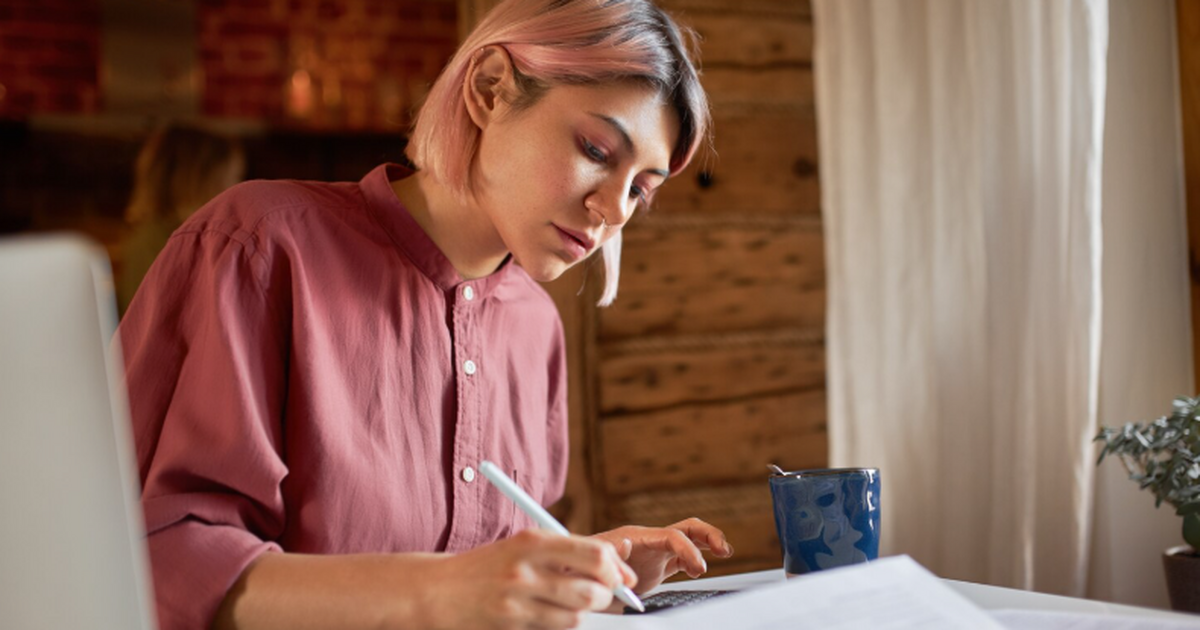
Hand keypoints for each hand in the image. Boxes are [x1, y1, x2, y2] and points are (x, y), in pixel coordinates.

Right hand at [419, 529, 637, 629]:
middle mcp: (526, 571)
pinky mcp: (511, 627)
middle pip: (591, 591)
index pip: (594, 555)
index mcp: (533, 542)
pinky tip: (545, 616)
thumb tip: (616, 563)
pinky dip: (558, 626)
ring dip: (580, 613)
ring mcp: (517, 603)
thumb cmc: (487, 566)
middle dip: (604, 596)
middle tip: (599, 594)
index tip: (622, 577)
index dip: (616, 570)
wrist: (436, 592)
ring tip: (567, 604)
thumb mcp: (522, 546)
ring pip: (575, 617)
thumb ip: (566, 551)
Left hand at [590, 518, 733, 595]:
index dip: (686, 549)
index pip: (669, 536)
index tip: (696, 568)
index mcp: (636, 537)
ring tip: (725, 551)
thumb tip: (625, 544)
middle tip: (721, 551)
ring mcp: (655, 551)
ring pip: (688, 538)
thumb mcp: (587, 561)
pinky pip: (684, 556)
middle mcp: (649, 539)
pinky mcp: (657, 564)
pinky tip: (706, 566)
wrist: (574, 574)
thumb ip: (604, 554)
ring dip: (707, 541)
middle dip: (706, 535)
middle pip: (685, 528)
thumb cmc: (577, 565)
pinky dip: (698, 558)